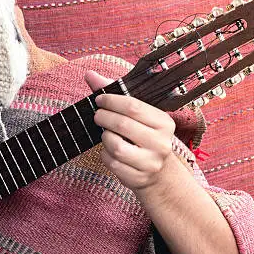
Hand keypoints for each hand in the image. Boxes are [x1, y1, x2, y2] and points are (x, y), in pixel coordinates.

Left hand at [84, 70, 176, 191]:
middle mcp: (161, 143)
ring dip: (105, 138)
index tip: (99, 99)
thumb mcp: (137, 115)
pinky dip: (106, 155)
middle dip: (104, 117)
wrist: (158, 172)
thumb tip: (89, 74)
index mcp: (164, 122)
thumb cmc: (143, 135)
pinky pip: (112, 164)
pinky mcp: (139, 178)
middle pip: (123, 125)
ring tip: (106, 134)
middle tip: (97, 115)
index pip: (133, 106)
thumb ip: (114, 94)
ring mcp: (151, 163)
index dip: (111, 101)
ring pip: (116, 146)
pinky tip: (110, 151)